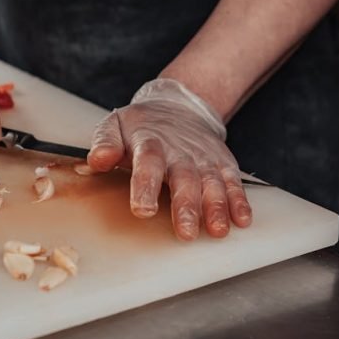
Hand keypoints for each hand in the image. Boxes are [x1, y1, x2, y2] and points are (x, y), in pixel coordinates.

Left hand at [88, 78, 251, 239]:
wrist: (178, 107)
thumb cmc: (142, 125)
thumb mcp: (115, 125)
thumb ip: (105, 142)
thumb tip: (97, 160)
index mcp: (149, 142)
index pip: (148, 162)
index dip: (146, 185)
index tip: (143, 209)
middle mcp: (179, 150)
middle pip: (184, 177)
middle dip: (186, 205)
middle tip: (186, 232)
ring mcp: (203, 157)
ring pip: (212, 181)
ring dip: (216, 206)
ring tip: (217, 230)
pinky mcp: (221, 162)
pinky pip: (232, 181)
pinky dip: (238, 200)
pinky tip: (241, 219)